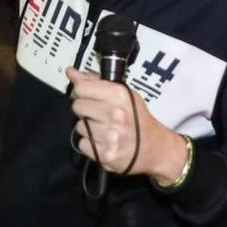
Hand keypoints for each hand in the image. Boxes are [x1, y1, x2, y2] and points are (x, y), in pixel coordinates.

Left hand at [66, 68, 184, 178]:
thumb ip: (95, 82)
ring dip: (88, 128)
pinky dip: (90, 144)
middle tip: (99, 115)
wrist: (154, 148)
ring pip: (79, 126)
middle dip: (85, 110)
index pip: (81, 88)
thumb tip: (72, 72)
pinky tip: (103, 142)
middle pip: (77, 106)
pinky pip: (82, 144)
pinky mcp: (105, 154)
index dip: (83, 92)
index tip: (89, 96)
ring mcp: (109, 135)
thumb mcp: (123, 94)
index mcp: (119, 95)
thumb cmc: (138, 119)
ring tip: (104, 129)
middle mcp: (114, 114)